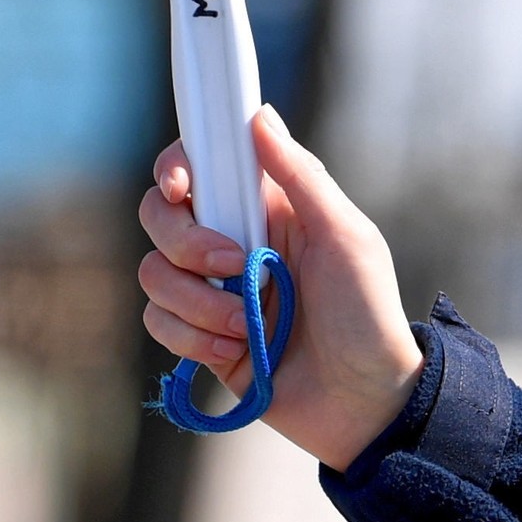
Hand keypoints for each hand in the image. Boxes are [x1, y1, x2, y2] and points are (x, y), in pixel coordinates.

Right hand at [137, 105, 423, 470]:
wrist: (364, 404)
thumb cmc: (367, 316)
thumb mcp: (345, 237)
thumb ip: (301, 176)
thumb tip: (259, 116)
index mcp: (266, 207)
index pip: (201, 165)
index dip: (177, 166)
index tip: (183, 186)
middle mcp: (230, 241)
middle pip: (160, 215)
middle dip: (186, 243)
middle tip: (235, 265)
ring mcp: (212, 291)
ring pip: (154, 273)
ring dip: (198, 303)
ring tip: (248, 327)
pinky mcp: (200, 338)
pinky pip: (158, 322)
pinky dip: (192, 339)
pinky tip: (236, 353)